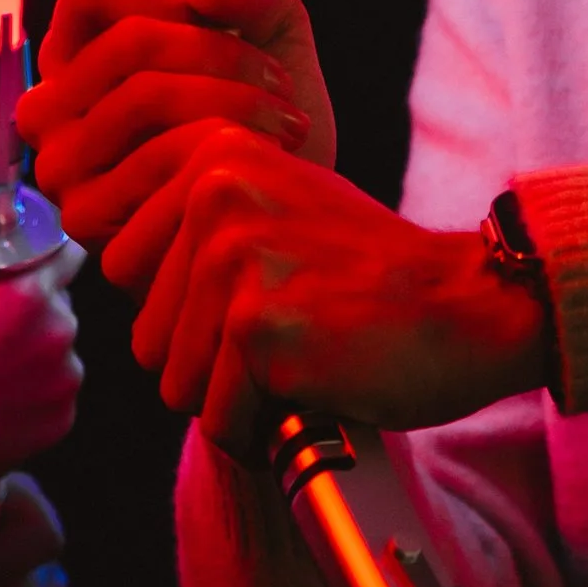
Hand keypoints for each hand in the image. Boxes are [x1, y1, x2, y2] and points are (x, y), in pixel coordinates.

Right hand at [0, 233, 84, 519]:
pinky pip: (51, 394)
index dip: (43, 250)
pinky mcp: (58, 424)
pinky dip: (28, 394)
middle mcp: (58, 334)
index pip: (65, 249)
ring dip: (30, 351)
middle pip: (58, 302)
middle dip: (30, 305)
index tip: (25, 258)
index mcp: (28, 291)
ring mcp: (63, 384)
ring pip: (56, 350)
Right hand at [17, 0, 336, 254]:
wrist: (284, 220)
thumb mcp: (271, 31)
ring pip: (144, 94)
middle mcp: (49, 110)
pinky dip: (225, 152)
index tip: (232, 24)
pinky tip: (262, 166)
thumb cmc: (265, 119)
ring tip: (286, 123)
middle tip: (281, 83)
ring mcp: (60, 167)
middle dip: (224, 53)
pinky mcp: (87, 219)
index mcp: (73, 56)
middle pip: (128, 40)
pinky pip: (157, 159)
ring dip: (236, 101)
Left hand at [119, 129, 545, 448]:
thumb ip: (197, 226)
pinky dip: (263, 430)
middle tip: (290, 340)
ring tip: (303, 362)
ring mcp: (234, 259)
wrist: (474, 306)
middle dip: (210, 364)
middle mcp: (214, 194)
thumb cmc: (375, 279)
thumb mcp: (279, 211)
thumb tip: (113, 272)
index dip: (190, 317)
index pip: (125, 274)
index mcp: (211, 156)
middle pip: (145, 334)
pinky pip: (218, 420)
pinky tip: (314, 391)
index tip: (262, 304)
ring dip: (236, 398)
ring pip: (176, 383)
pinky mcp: (257, 327)